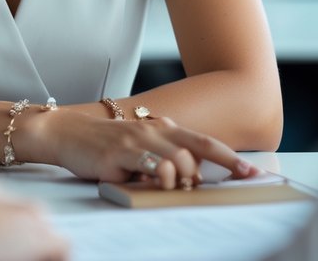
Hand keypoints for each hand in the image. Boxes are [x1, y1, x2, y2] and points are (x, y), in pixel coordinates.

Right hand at [19, 110, 259, 189]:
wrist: (66, 132)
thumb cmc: (103, 144)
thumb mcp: (138, 145)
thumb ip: (162, 156)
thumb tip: (187, 177)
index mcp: (162, 128)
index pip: (204, 142)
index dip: (229, 157)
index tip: (251, 172)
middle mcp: (153, 130)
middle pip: (195, 152)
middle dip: (198, 176)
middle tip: (186, 188)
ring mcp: (137, 140)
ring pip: (178, 160)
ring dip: (179, 178)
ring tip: (163, 186)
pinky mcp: (120, 153)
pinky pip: (150, 166)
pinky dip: (158, 176)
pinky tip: (148, 181)